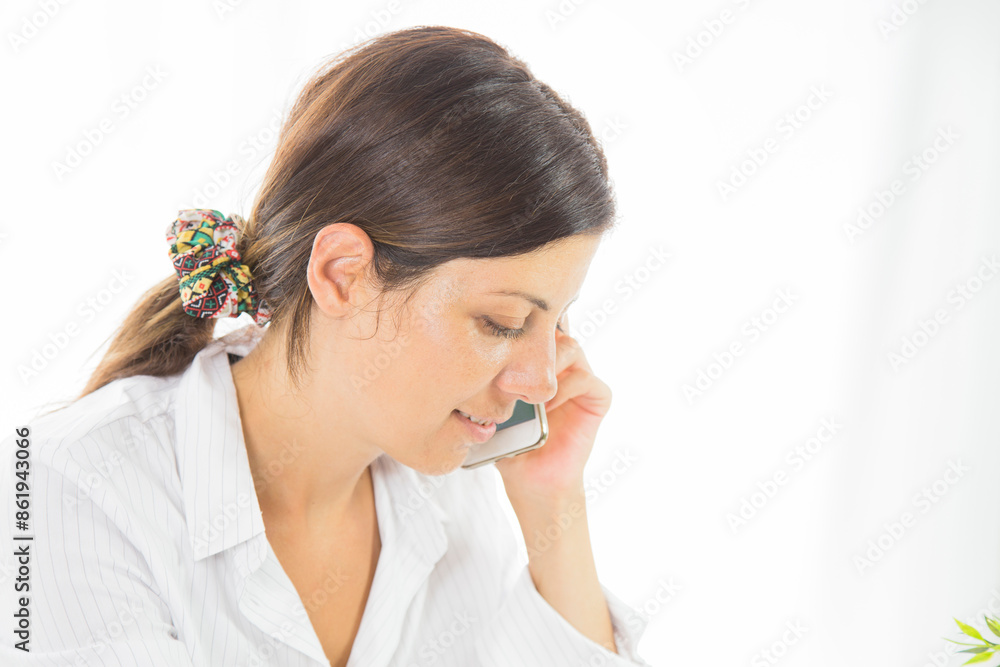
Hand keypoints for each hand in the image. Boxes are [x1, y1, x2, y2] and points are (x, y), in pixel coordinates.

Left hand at [494, 313, 611, 507]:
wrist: (531, 480)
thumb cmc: (509, 442)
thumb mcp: (491, 405)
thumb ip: (489, 379)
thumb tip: (468, 351)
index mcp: (538, 361)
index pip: (533, 326)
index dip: (520, 323)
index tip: (499, 331)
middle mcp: (561, 365)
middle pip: (553, 330)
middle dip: (532, 343)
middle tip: (512, 365)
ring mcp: (580, 380)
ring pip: (571, 347)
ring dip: (548, 365)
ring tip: (528, 390)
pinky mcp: (597, 399)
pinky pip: (587, 378)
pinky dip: (565, 389)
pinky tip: (546, 408)